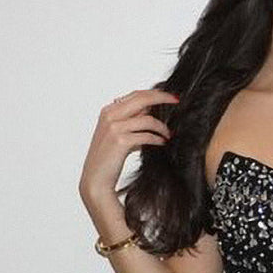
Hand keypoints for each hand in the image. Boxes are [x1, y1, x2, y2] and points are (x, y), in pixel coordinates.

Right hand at [78, 87, 176, 203]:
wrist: (96, 179)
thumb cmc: (108, 160)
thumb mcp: (119, 136)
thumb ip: (132, 123)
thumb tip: (151, 114)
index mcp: (108, 111)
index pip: (135, 95)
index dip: (154, 93)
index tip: (169, 96)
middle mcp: (110, 115)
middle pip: (141, 99)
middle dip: (162, 98)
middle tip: (176, 101)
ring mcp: (114, 128)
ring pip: (147, 119)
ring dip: (162, 127)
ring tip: (168, 134)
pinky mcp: (121, 141)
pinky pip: (146, 136)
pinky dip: (157, 139)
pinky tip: (162, 143)